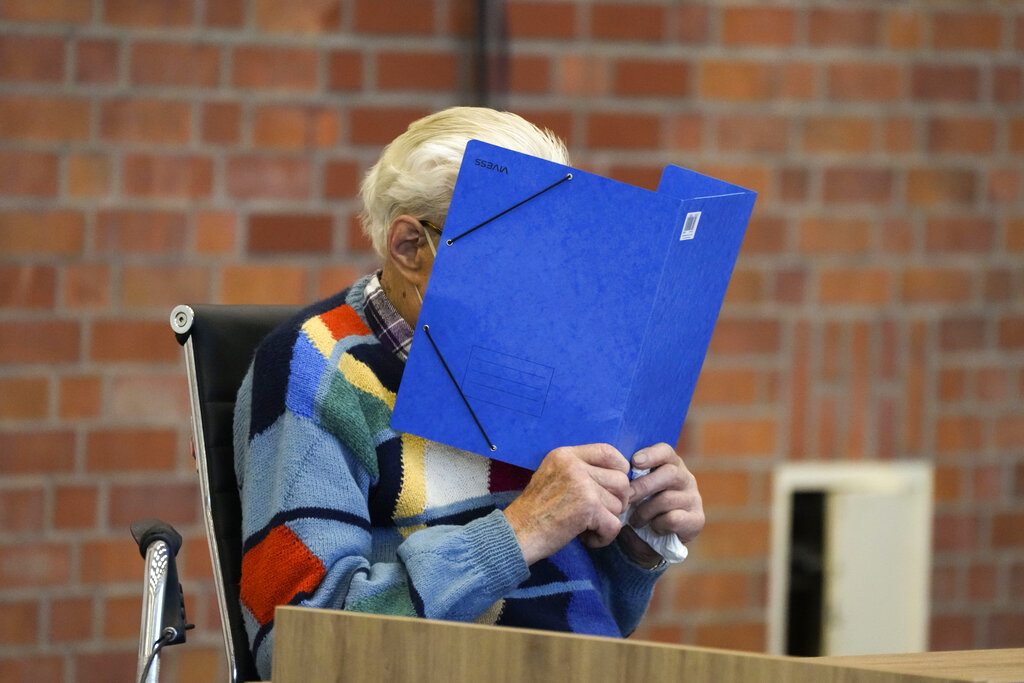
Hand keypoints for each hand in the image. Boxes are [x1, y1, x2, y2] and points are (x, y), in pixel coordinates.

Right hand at [504, 444, 629, 565]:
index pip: (608, 451)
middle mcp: (574, 465)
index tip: (613, 488)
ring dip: (607, 521)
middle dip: (616, 502)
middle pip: (621, 480)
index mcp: (565, 455)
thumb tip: (620, 479)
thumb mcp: (554, 477)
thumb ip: (582, 472)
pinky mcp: (588, 507)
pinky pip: (614, 525)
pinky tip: (587, 539)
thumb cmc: (535, 512)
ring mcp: (582, 485)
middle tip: (598, 514)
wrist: (516, 534)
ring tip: (585, 527)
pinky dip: (604, 538)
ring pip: (618, 504)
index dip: (619, 470)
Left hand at [626, 443, 704, 543]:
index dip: (651, 455)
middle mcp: (686, 478)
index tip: (634, 462)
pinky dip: (658, 524)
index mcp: (671, 465)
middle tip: (627, 498)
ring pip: (667, 498)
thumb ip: (630, 480)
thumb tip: (616, 473)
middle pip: (670, 473)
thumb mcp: (635, 491)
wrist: (652, 542)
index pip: (666, 451)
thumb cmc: (640, 508)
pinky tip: (653, 528)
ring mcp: (693, 498)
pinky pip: (673, 518)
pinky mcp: (696, 519)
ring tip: (634, 520)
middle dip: (643, 486)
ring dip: (645, 511)